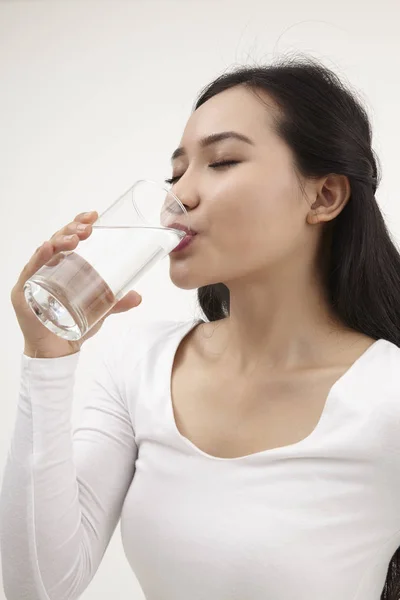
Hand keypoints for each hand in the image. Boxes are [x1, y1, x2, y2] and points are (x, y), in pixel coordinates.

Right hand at [11, 211, 142, 358]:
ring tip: (75, 238)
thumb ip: (117, 302)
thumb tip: (138, 296)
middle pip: (57, 241)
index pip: (68, 238)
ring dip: (59, 241)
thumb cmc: (74, 326)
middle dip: (72, 230)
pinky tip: (48, 248)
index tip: (94, 215)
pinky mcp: (23, 294)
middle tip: (88, 228)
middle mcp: (46, 269)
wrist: (58, 352)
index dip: (78, 224)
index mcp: (62, 267)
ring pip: (45, 252)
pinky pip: (30, 271)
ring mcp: (33, 279)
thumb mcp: (100, 311)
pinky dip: (39, 258)